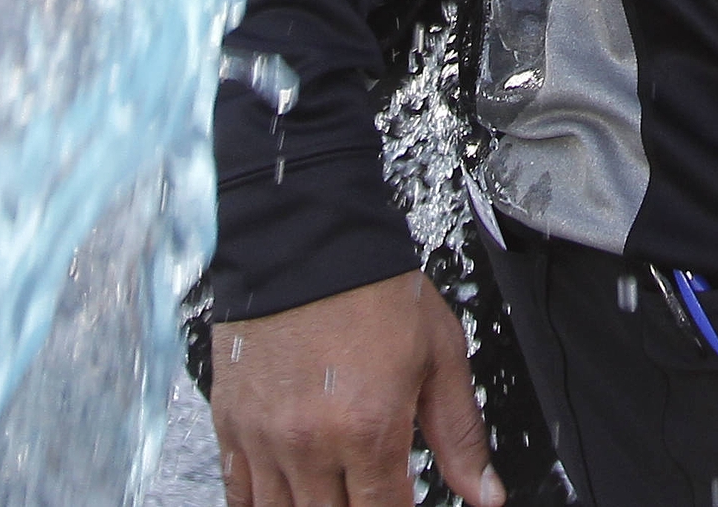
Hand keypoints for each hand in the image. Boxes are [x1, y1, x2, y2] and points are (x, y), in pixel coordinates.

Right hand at [213, 272, 501, 506]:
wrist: (304, 237)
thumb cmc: (372, 289)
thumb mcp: (439, 354)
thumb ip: (461, 434)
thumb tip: (486, 495)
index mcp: (368, 428)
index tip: (403, 504)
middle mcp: (310, 442)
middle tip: (368, 495)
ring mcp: (265, 436)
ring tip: (331, 496)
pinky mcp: (231, 422)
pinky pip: (238, 494)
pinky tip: (284, 501)